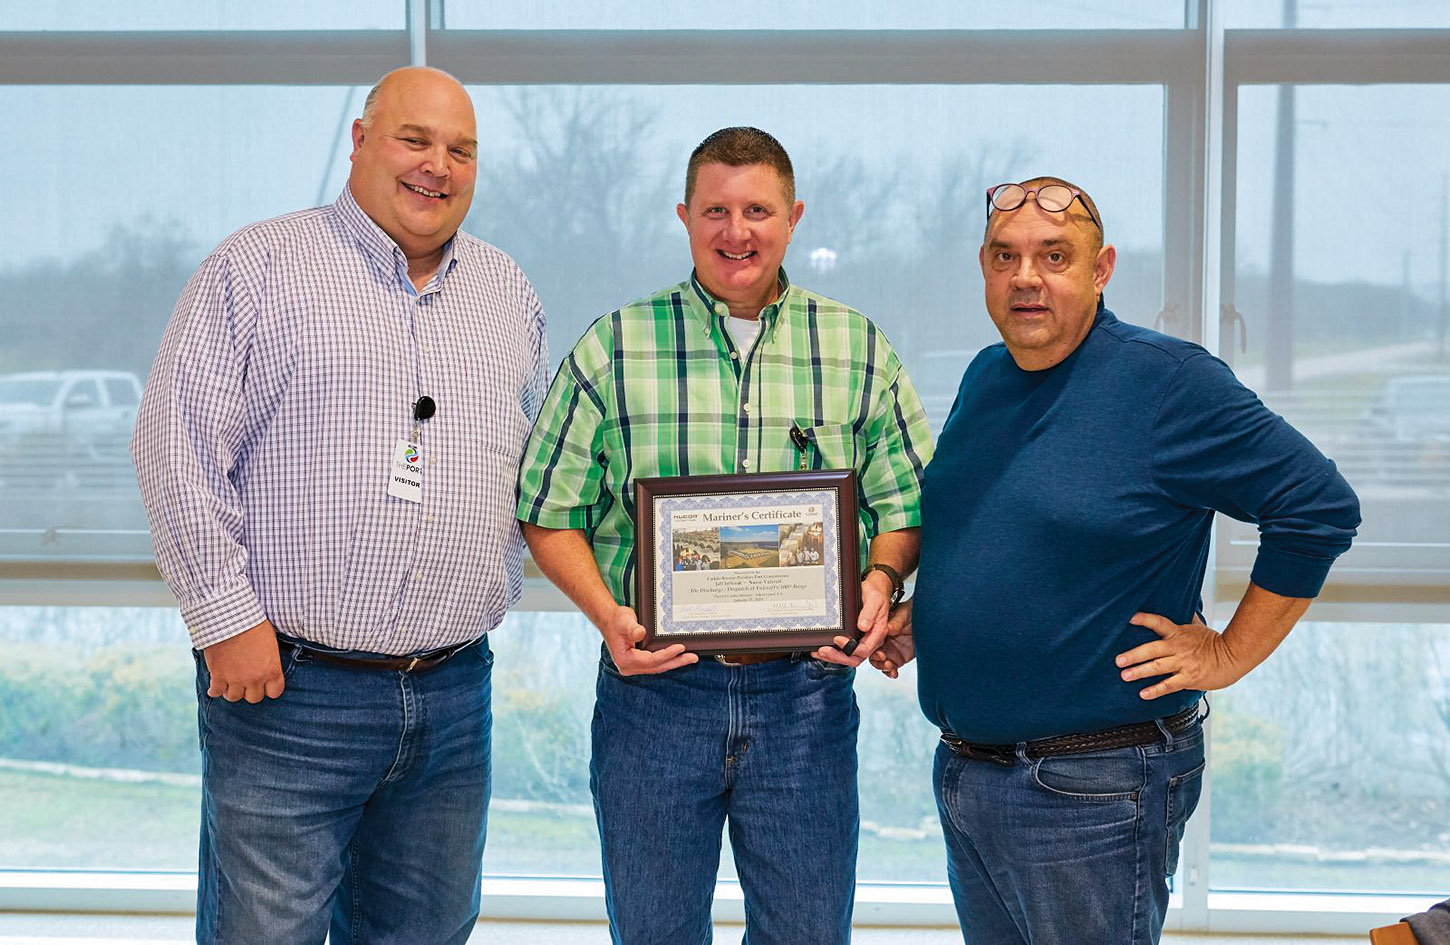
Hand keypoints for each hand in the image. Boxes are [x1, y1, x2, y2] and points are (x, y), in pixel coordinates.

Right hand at [203, 619, 284, 702]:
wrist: (232, 618)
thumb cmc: (254, 625)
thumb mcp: (271, 643)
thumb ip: (270, 660)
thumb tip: (266, 665)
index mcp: (272, 670)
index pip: (275, 692)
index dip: (269, 689)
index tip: (265, 685)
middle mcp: (255, 678)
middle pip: (254, 698)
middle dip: (251, 691)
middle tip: (246, 682)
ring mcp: (236, 679)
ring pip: (234, 697)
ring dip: (232, 691)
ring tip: (230, 684)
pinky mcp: (218, 675)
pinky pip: (216, 692)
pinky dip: (214, 690)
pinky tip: (215, 687)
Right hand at [601, 605, 697, 675]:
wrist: (609, 620)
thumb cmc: (616, 620)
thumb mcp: (624, 621)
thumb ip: (632, 628)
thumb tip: (640, 633)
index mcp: (624, 659)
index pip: (650, 660)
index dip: (666, 655)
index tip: (680, 648)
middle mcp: (629, 667)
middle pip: (657, 667)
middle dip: (676, 662)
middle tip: (692, 658)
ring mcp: (634, 666)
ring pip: (658, 667)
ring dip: (674, 662)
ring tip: (690, 658)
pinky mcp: (639, 662)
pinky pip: (656, 664)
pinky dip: (668, 660)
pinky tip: (679, 657)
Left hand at [814, 570, 892, 666]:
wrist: (874, 591)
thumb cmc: (875, 595)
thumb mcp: (874, 599)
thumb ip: (870, 613)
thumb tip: (863, 627)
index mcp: (878, 632)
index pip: (865, 649)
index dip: (850, 648)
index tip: (837, 639)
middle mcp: (871, 639)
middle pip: (856, 658)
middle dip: (838, 657)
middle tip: (823, 650)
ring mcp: (863, 641)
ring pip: (849, 657)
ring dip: (833, 658)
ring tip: (818, 652)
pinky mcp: (855, 639)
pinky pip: (845, 651)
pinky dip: (832, 653)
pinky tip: (821, 650)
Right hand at [868, 598, 914, 678]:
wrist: (928, 623)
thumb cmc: (914, 613)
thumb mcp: (905, 615)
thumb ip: (895, 622)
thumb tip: (887, 628)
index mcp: (880, 628)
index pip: (870, 639)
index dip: (870, 647)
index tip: (879, 651)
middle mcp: (883, 640)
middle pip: (872, 653)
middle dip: (875, 659)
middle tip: (883, 658)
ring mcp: (889, 650)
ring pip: (879, 662)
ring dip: (882, 667)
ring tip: (889, 666)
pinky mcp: (898, 659)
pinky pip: (890, 668)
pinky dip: (890, 673)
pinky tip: (894, 673)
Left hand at [1116, 612, 1247, 699]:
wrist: (1234, 657)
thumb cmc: (1215, 642)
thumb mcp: (1198, 627)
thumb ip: (1186, 618)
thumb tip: (1184, 605)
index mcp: (1178, 633)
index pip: (1158, 622)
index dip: (1144, 619)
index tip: (1129, 618)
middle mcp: (1178, 647)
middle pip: (1152, 649)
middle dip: (1134, 655)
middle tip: (1118, 660)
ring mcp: (1183, 663)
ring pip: (1158, 667)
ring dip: (1140, 671)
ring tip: (1125, 675)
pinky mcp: (1189, 678)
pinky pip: (1169, 685)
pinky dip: (1155, 690)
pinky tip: (1143, 694)